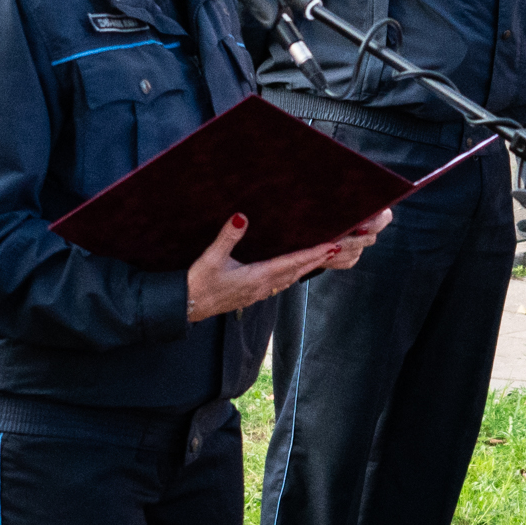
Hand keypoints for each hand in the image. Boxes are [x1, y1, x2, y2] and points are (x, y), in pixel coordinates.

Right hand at [184, 209, 390, 321]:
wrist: (188, 307)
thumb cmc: (198, 283)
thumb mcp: (211, 258)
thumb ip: (228, 237)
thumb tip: (241, 217)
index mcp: (257, 276)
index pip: (292, 263)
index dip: (313, 254)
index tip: (331, 246)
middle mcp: (263, 286)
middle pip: (297, 271)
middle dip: (318, 259)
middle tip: (337, 247)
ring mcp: (259, 292)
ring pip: (291, 278)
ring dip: (308, 266)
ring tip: (323, 255)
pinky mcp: (252, 294)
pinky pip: (281, 283)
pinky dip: (293, 273)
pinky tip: (295, 269)